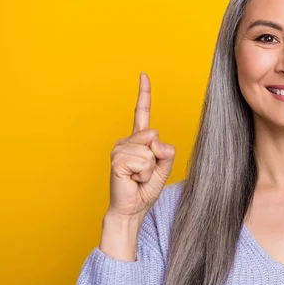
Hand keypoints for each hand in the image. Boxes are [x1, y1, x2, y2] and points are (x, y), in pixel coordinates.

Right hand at [107, 72, 175, 219]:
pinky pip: (143, 160)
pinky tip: (133, 179)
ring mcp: (119, 149)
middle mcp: (127, 141)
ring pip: (150, 150)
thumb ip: (166, 151)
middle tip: (145, 172)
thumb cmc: (145, 188)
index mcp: (138, 140)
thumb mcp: (164, 167)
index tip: (143, 75)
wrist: (132, 209)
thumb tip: (155, 140)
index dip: (144, 93)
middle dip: (157, 157)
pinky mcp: (117, 160)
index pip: (142, 113)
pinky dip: (144, 173)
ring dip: (150, 168)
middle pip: (154, 135)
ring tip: (138, 177)